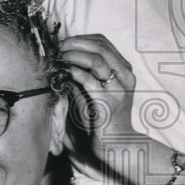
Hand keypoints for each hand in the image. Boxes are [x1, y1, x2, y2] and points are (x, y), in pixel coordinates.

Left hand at [60, 34, 136, 152]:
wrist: (117, 145)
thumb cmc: (104, 118)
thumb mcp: (96, 91)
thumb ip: (86, 74)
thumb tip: (64, 57)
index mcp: (125, 70)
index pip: (103, 42)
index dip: (81, 39)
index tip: (64, 44)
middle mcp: (125, 77)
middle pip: (100, 47)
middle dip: (75, 44)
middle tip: (59, 49)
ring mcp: (119, 89)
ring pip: (96, 59)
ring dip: (73, 56)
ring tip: (60, 60)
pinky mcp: (108, 103)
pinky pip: (89, 80)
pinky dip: (74, 72)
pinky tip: (65, 73)